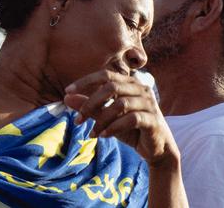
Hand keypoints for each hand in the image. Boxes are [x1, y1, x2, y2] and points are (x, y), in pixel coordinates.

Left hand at [66, 71, 180, 169]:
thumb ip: (91, 107)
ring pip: (121, 104)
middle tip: (78, 120)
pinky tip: (104, 136)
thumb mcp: (107, 118)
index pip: (107, 75)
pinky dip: (114, 127)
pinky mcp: (153, 119)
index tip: (67, 91)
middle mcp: (142, 90)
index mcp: (131, 84)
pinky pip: (132, 119)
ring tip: (92, 133)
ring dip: (101, 120)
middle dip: (91, 103)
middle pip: (112, 87)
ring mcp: (149, 104)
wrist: (156, 148)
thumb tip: (67, 98)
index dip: (86, 81)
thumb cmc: (131, 129)